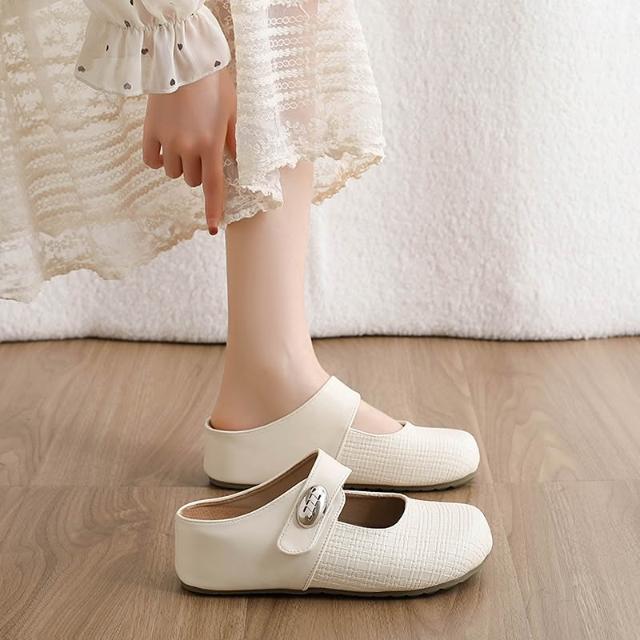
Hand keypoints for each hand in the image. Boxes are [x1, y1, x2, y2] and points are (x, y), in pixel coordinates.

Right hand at [142, 69, 236, 234]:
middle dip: (198, 172)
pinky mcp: (149, 132)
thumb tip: (237, 164)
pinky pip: (152, 161)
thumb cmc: (213, 84)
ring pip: (173, 173)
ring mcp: (167, 141)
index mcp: (212, 145)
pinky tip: (165, 147)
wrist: (181, 58)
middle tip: (201, 150)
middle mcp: (188, 147)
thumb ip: (234, 141)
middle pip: (191, 181)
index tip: (214, 228)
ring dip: (180, 166)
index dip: (213, 210)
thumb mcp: (233, 112)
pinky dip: (159, 160)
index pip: (213, 187)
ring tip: (184, 141)